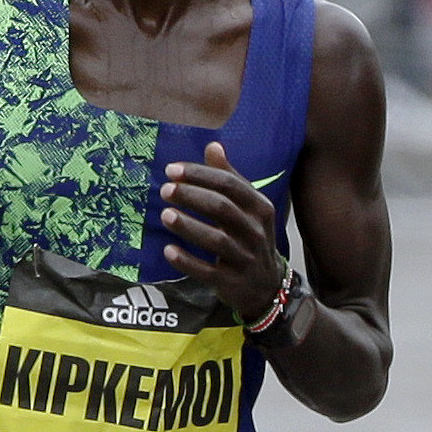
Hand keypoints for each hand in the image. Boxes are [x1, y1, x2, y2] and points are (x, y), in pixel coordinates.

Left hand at [159, 138, 288, 320]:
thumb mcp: (248, 207)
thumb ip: (230, 177)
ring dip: (189, 226)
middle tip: (165, 189)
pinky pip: (207, 271)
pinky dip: (187, 261)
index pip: (230, 184)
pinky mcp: (232, 282)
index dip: (200, 174)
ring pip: (216, 240)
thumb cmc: (250, 237)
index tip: (172, 170)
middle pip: (222, 208)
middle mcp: (256, 232)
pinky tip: (168, 250)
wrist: (266, 285)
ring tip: (165, 215)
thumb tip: (213, 145)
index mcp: (260, 208)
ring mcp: (245, 258)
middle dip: (192, 196)